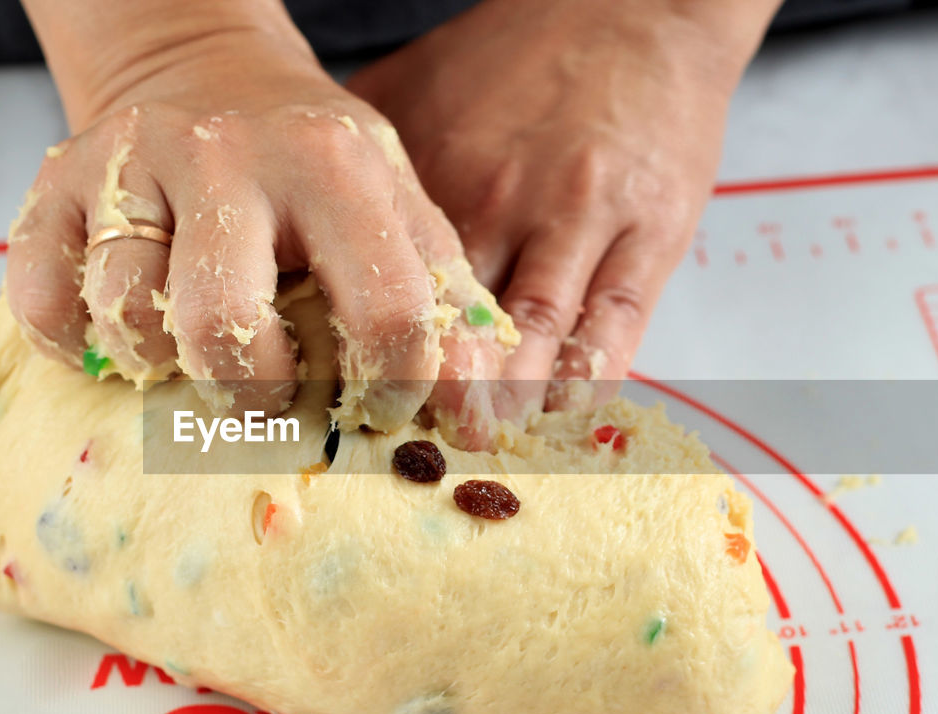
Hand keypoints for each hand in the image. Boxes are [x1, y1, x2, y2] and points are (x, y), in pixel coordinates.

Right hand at [6, 22, 511, 437]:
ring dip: (163, 362)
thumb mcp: (395, 211)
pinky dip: (81, 346)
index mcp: (332, 166)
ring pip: (126, 317)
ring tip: (193, 344)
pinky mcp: (55, 184)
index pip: (385, 311)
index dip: (394, 389)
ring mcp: (129, 165)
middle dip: (250, 391)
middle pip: (222, 326)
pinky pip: (46, 306)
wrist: (206, 75)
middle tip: (266, 387)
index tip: (379, 406)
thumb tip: (479, 429)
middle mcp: (222, 155)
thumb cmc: (313, 171)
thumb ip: (446, 311)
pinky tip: (125, 335)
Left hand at [349, 0, 778, 411]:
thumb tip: (286, 226)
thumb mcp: (410, 89)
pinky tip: (557, 413)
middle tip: (403, 446)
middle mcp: (504, 200)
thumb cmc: (511, 60)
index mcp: (437, 174)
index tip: (342, 400)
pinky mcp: (650, 235)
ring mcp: (581, 220)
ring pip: (534, 336)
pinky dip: (585, 379)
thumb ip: (355, 162)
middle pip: (456, 322)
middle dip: (427, 393)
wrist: (631, 7)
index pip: (389, 284)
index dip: (362, 349)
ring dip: (503, 400)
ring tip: (474, 444)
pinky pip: (614, 327)